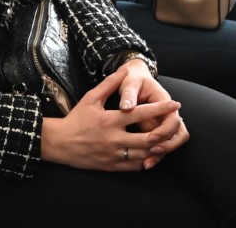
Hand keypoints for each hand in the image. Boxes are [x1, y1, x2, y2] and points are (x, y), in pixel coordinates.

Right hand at [40, 62, 187, 171]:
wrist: (60, 143)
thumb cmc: (76, 118)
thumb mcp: (91, 98)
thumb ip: (110, 83)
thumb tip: (124, 68)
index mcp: (110, 120)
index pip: (141, 113)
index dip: (160, 108)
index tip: (175, 104)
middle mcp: (114, 138)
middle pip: (148, 138)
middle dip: (165, 132)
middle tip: (175, 125)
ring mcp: (113, 154)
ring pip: (144, 154)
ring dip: (158, 148)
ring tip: (167, 139)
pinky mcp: (112, 166)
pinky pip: (135, 166)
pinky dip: (147, 160)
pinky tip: (152, 153)